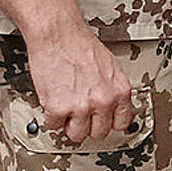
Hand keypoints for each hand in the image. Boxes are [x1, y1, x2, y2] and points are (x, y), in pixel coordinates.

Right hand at [27, 24, 134, 144]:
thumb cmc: (81, 45)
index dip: (108, 123)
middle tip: (79, 115)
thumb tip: (111, 105)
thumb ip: (112, 89)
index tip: (100, 122)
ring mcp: (81, 106)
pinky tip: (52, 103)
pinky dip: (50, 117)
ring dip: (69, 125)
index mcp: (120, 91)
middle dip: (88, 125)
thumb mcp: (111, 68)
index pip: (121, 124)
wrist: (59, 34)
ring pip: (77, 135)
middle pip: (99, 133)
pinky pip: (54, 126)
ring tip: (66, 110)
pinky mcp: (58, 108)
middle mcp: (104, 101)